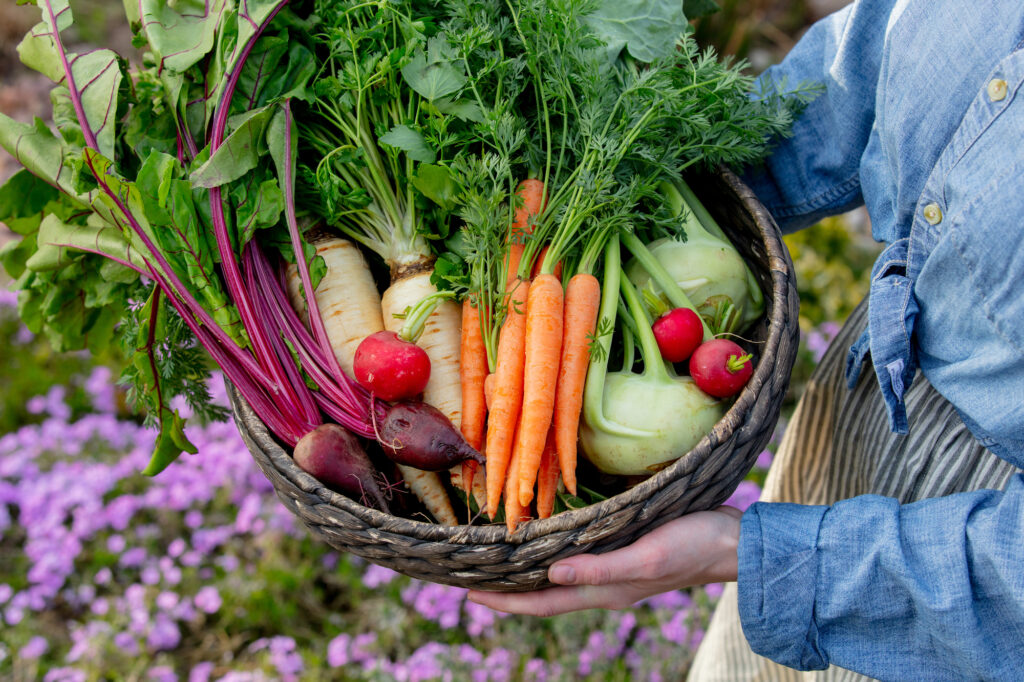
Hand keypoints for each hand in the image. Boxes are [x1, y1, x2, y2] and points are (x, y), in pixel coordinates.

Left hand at [467, 506, 742, 615]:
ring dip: (527, 571)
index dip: (504, 601)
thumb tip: (551, 574)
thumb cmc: (692, 546)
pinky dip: (553, 552)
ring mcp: (614, 570)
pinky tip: (547, 539)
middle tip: (471, 576)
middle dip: (507, 589)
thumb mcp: (646, 557)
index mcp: (604, 591)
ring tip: (499, 559)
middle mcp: (603, 585)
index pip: (541, 602)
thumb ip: (600, 569)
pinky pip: (578, 558)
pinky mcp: (624, 551)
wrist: (734, 541)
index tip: (468, 595)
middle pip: (543, 593)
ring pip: (558, 576)